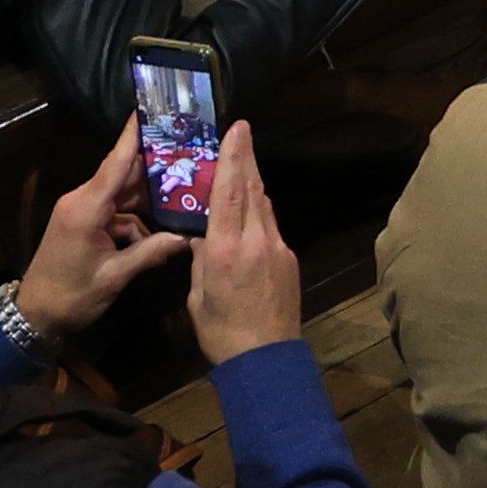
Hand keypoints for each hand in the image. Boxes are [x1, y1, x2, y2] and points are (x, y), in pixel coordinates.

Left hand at [16, 120, 198, 346]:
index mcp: (86, 208)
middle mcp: (81, 200)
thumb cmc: (71, 296)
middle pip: (123, 175)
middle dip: (156, 170)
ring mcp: (80, 210)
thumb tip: (188, 239)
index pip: (115, 163)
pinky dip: (134, 221)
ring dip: (148, 203)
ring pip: (122, 195)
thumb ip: (151, 252)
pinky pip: (114, 211)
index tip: (149, 108)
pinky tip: (157, 236)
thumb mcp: (114, 277)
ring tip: (183, 202)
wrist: (35, 316)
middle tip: (192, 160)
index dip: (133, 135)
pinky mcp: (82, 222)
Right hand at [182, 132, 306, 365]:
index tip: (237, 129)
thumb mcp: (197, 295)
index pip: (230, 192)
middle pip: (252, 189)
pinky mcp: (289, 258)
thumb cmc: (221, 331)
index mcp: (226, 249)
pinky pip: (271, 226)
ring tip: (243, 163)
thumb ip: (200, 259)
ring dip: (253, 182)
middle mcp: (256, 241)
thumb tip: (201, 234)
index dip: (233, 157)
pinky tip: (251, 209)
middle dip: (246, 158)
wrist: (266, 358)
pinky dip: (260, 210)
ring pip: (264, 205)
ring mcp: (277, 248)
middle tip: (242, 132)